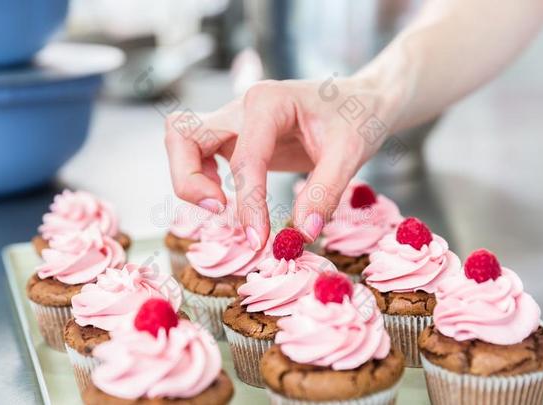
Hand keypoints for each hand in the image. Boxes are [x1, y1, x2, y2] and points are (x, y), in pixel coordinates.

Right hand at [165, 77, 401, 248]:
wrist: (361, 100)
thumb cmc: (358, 118)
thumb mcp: (352, 154)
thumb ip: (325, 193)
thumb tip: (302, 234)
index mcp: (269, 101)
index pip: (244, 159)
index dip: (248, 204)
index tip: (259, 240)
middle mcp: (242, 105)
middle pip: (183, 136)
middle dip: (189, 181)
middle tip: (220, 211)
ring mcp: (234, 119)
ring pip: (181, 140)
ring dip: (188, 177)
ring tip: (221, 204)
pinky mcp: (235, 135)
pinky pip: (196, 152)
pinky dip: (199, 176)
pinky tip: (227, 195)